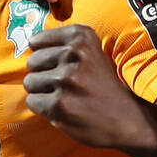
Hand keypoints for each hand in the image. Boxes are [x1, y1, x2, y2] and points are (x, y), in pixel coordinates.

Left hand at [23, 25, 150, 149]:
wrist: (126, 119)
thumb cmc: (104, 87)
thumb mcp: (92, 54)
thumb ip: (64, 45)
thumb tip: (29, 44)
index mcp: (82, 37)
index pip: (37, 41)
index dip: (44, 55)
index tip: (60, 64)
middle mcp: (74, 54)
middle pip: (32, 62)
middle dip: (43, 74)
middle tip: (65, 85)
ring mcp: (66, 79)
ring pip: (30, 82)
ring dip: (43, 92)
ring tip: (65, 97)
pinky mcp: (59, 104)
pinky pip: (32, 101)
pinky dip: (44, 108)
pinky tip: (64, 109)